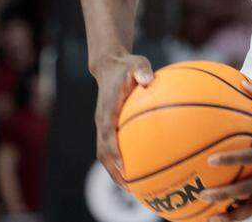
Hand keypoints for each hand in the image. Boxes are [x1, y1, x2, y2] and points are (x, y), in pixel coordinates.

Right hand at [91, 54, 153, 185]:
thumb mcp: (136, 63)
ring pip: (104, 155)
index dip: (114, 151)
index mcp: (107, 109)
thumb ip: (142, 71)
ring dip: (114, 172)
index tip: (124, 166)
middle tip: (129, 188)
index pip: (107, 134)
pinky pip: (112, 148)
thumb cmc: (126, 66)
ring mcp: (103, 125)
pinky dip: (120, 161)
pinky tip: (139, 170)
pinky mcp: (108, 127)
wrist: (109, 66)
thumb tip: (148, 79)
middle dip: (113, 171)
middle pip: (102, 153)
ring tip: (132, 189)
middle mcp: (102, 121)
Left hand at [200, 82, 251, 221]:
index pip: (251, 158)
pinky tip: (228, 215)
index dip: (231, 160)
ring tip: (213, 219)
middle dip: (225, 195)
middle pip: (248, 189)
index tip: (211, 161)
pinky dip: (245, 212)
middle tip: (203, 195)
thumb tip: (243, 82)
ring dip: (234, 214)